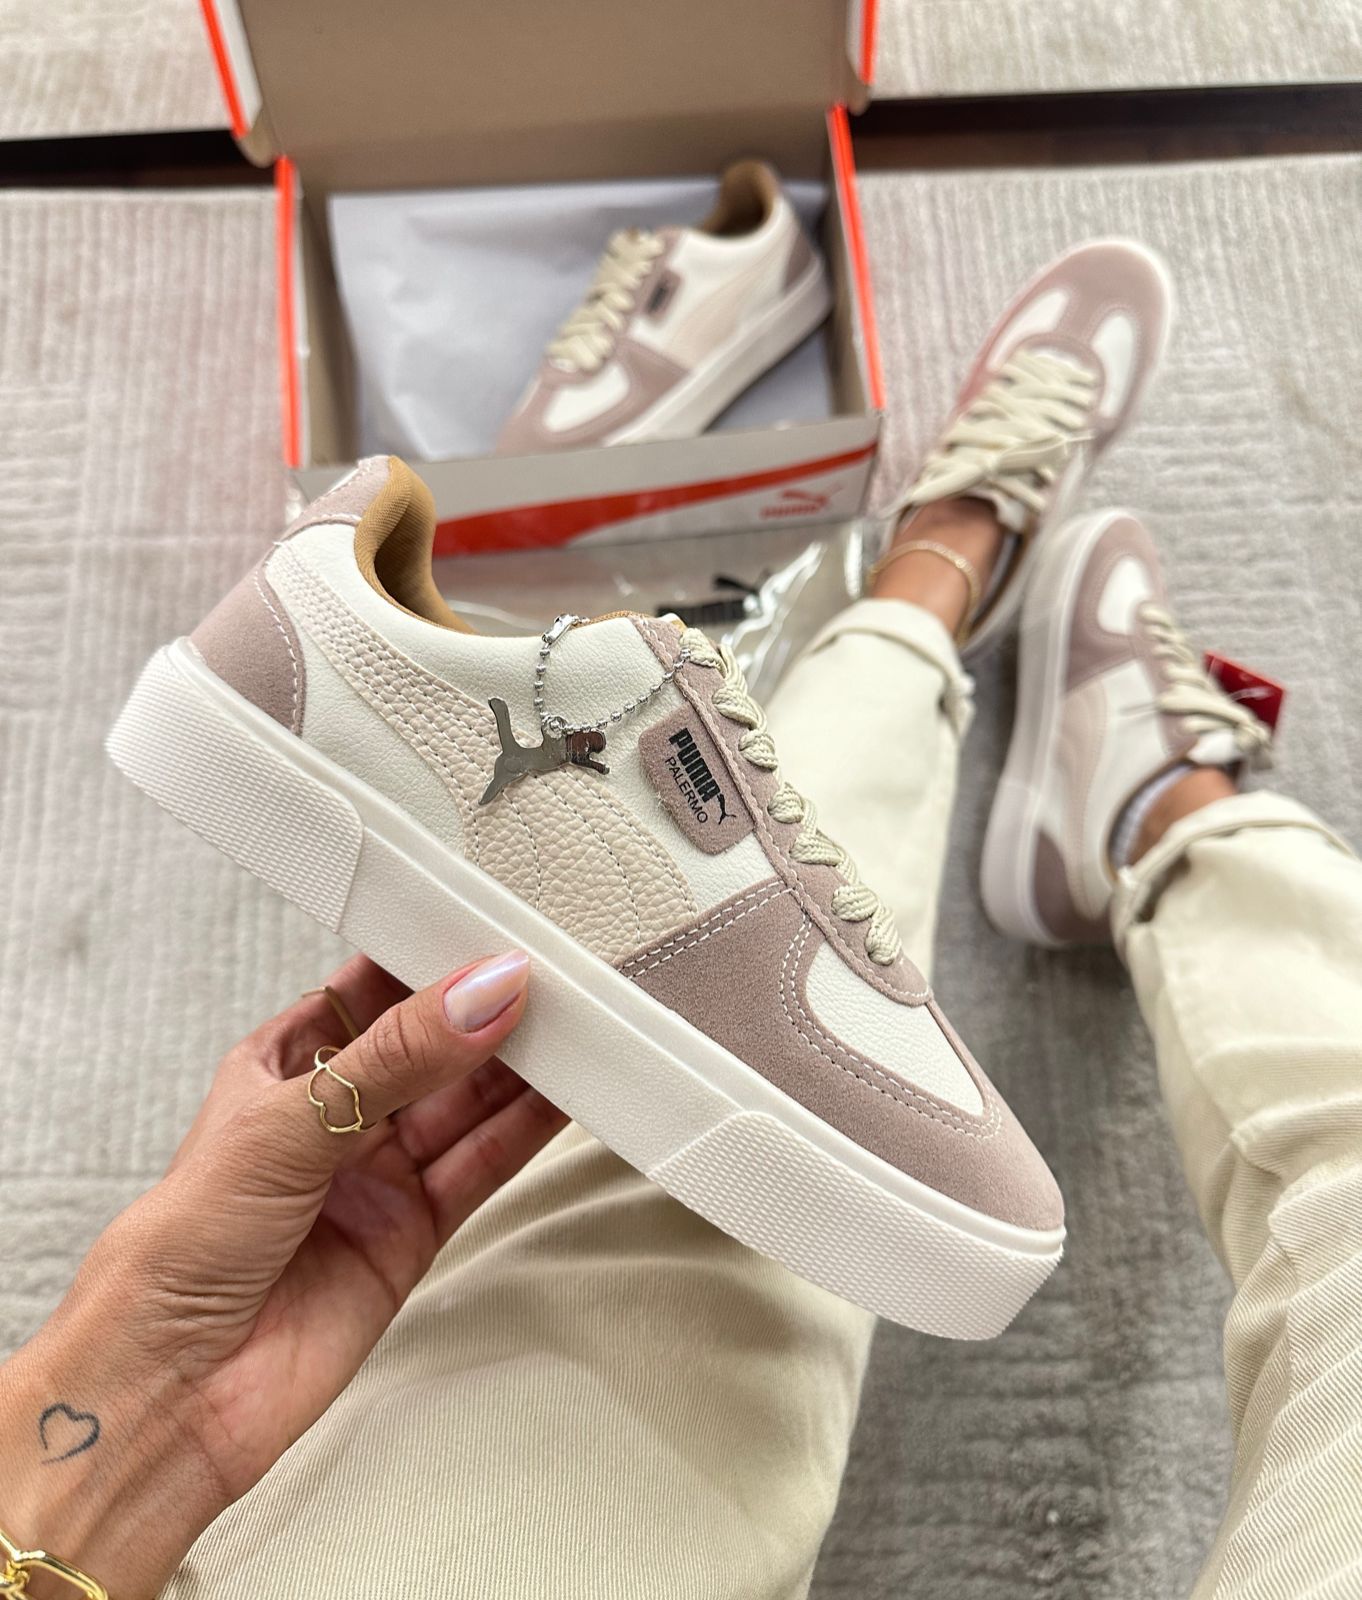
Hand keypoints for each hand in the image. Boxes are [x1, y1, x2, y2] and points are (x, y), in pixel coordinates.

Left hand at [0, 950, 563, 1598]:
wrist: (171, 1392)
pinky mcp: (414, 1231)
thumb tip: (477, 995)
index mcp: (285, 1065)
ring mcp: (378, 1174)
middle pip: (432, 1045)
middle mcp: (337, 1116)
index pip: (373, 990)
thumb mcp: (286, 1125)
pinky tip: (564, 1096)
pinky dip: (526, 1131)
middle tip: (554, 978)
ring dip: (521, 1067)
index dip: (431, 960)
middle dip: (489, 1012)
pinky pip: (482, 1166)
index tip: (492, 931)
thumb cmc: (178, 1252)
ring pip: (465, 1103)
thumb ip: (394, 1060)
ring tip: (577, 1028)